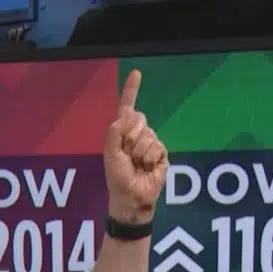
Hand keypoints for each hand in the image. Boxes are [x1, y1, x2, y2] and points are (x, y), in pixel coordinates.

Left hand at [103, 70, 168, 224]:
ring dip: (139, 151)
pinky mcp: (162, 154)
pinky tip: (147, 168)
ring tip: (137, 165)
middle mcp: (138, 134)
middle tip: (127, 155)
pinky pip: (157, 146)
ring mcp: (151, 144)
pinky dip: (149, 158)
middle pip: (139, 118)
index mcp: (122, 132)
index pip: (127, 107)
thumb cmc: (117, 177)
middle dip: (130, 136)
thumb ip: (115, 130)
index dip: (131, 90)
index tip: (137, 73)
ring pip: (148, 134)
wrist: (130, 197)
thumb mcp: (110, 151)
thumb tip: (131, 116)